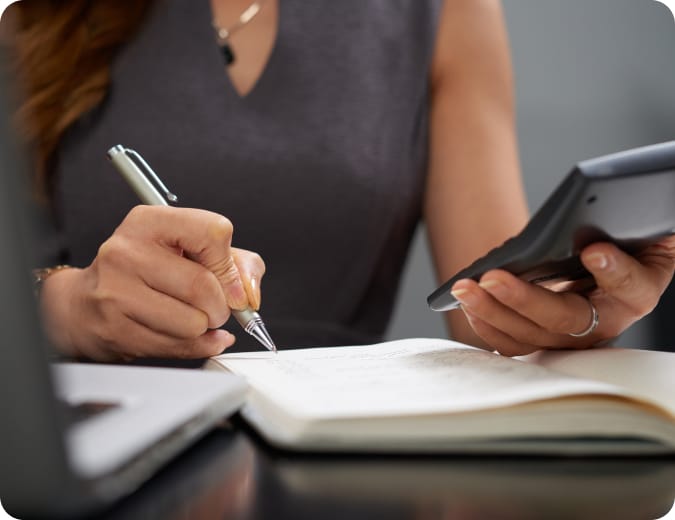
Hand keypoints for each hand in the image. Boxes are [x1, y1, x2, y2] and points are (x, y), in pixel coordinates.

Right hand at [40, 206, 265, 360]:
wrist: (85, 303)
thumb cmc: (146, 273)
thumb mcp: (191, 251)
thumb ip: (236, 263)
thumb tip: (250, 293)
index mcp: (149, 222)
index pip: (213, 233)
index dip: (230, 265)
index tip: (230, 283)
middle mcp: (127, 251)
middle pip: (203, 286)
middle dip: (221, 306)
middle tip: (213, 307)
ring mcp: (116, 291)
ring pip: (192, 322)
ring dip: (204, 327)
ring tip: (188, 317)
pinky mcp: (115, 329)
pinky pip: (177, 346)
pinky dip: (194, 346)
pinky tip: (182, 334)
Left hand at [450, 236, 674, 355]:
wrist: (615, 255)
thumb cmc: (625, 237)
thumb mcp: (635, 226)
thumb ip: (625, 223)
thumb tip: (595, 221)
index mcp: (639, 289)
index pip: (633, 287)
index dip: (616, 273)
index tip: (593, 252)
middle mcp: (608, 321)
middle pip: (566, 319)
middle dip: (525, 300)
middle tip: (491, 278)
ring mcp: (573, 335)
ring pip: (532, 337)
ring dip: (493, 314)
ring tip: (465, 289)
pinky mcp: (544, 336)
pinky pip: (513, 341)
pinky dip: (487, 323)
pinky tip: (466, 300)